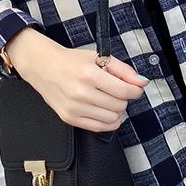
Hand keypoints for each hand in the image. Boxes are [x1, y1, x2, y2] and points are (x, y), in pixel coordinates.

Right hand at [4, 27, 148, 132]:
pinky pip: (98, 128)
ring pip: (112, 119)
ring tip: (111, 100)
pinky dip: (108, 122)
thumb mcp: (99, 57)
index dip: (135, 90)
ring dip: (117, 111)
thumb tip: (142, 82)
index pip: (124, 90)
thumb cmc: (72, 61)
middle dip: (124, 99)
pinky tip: (107, 112)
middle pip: (119, 105)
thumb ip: (124, 70)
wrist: (44, 67)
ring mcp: (74, 107)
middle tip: (119, 91)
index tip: (135, 89)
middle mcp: (80, 92)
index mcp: (89, 74)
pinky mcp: (69, 118)